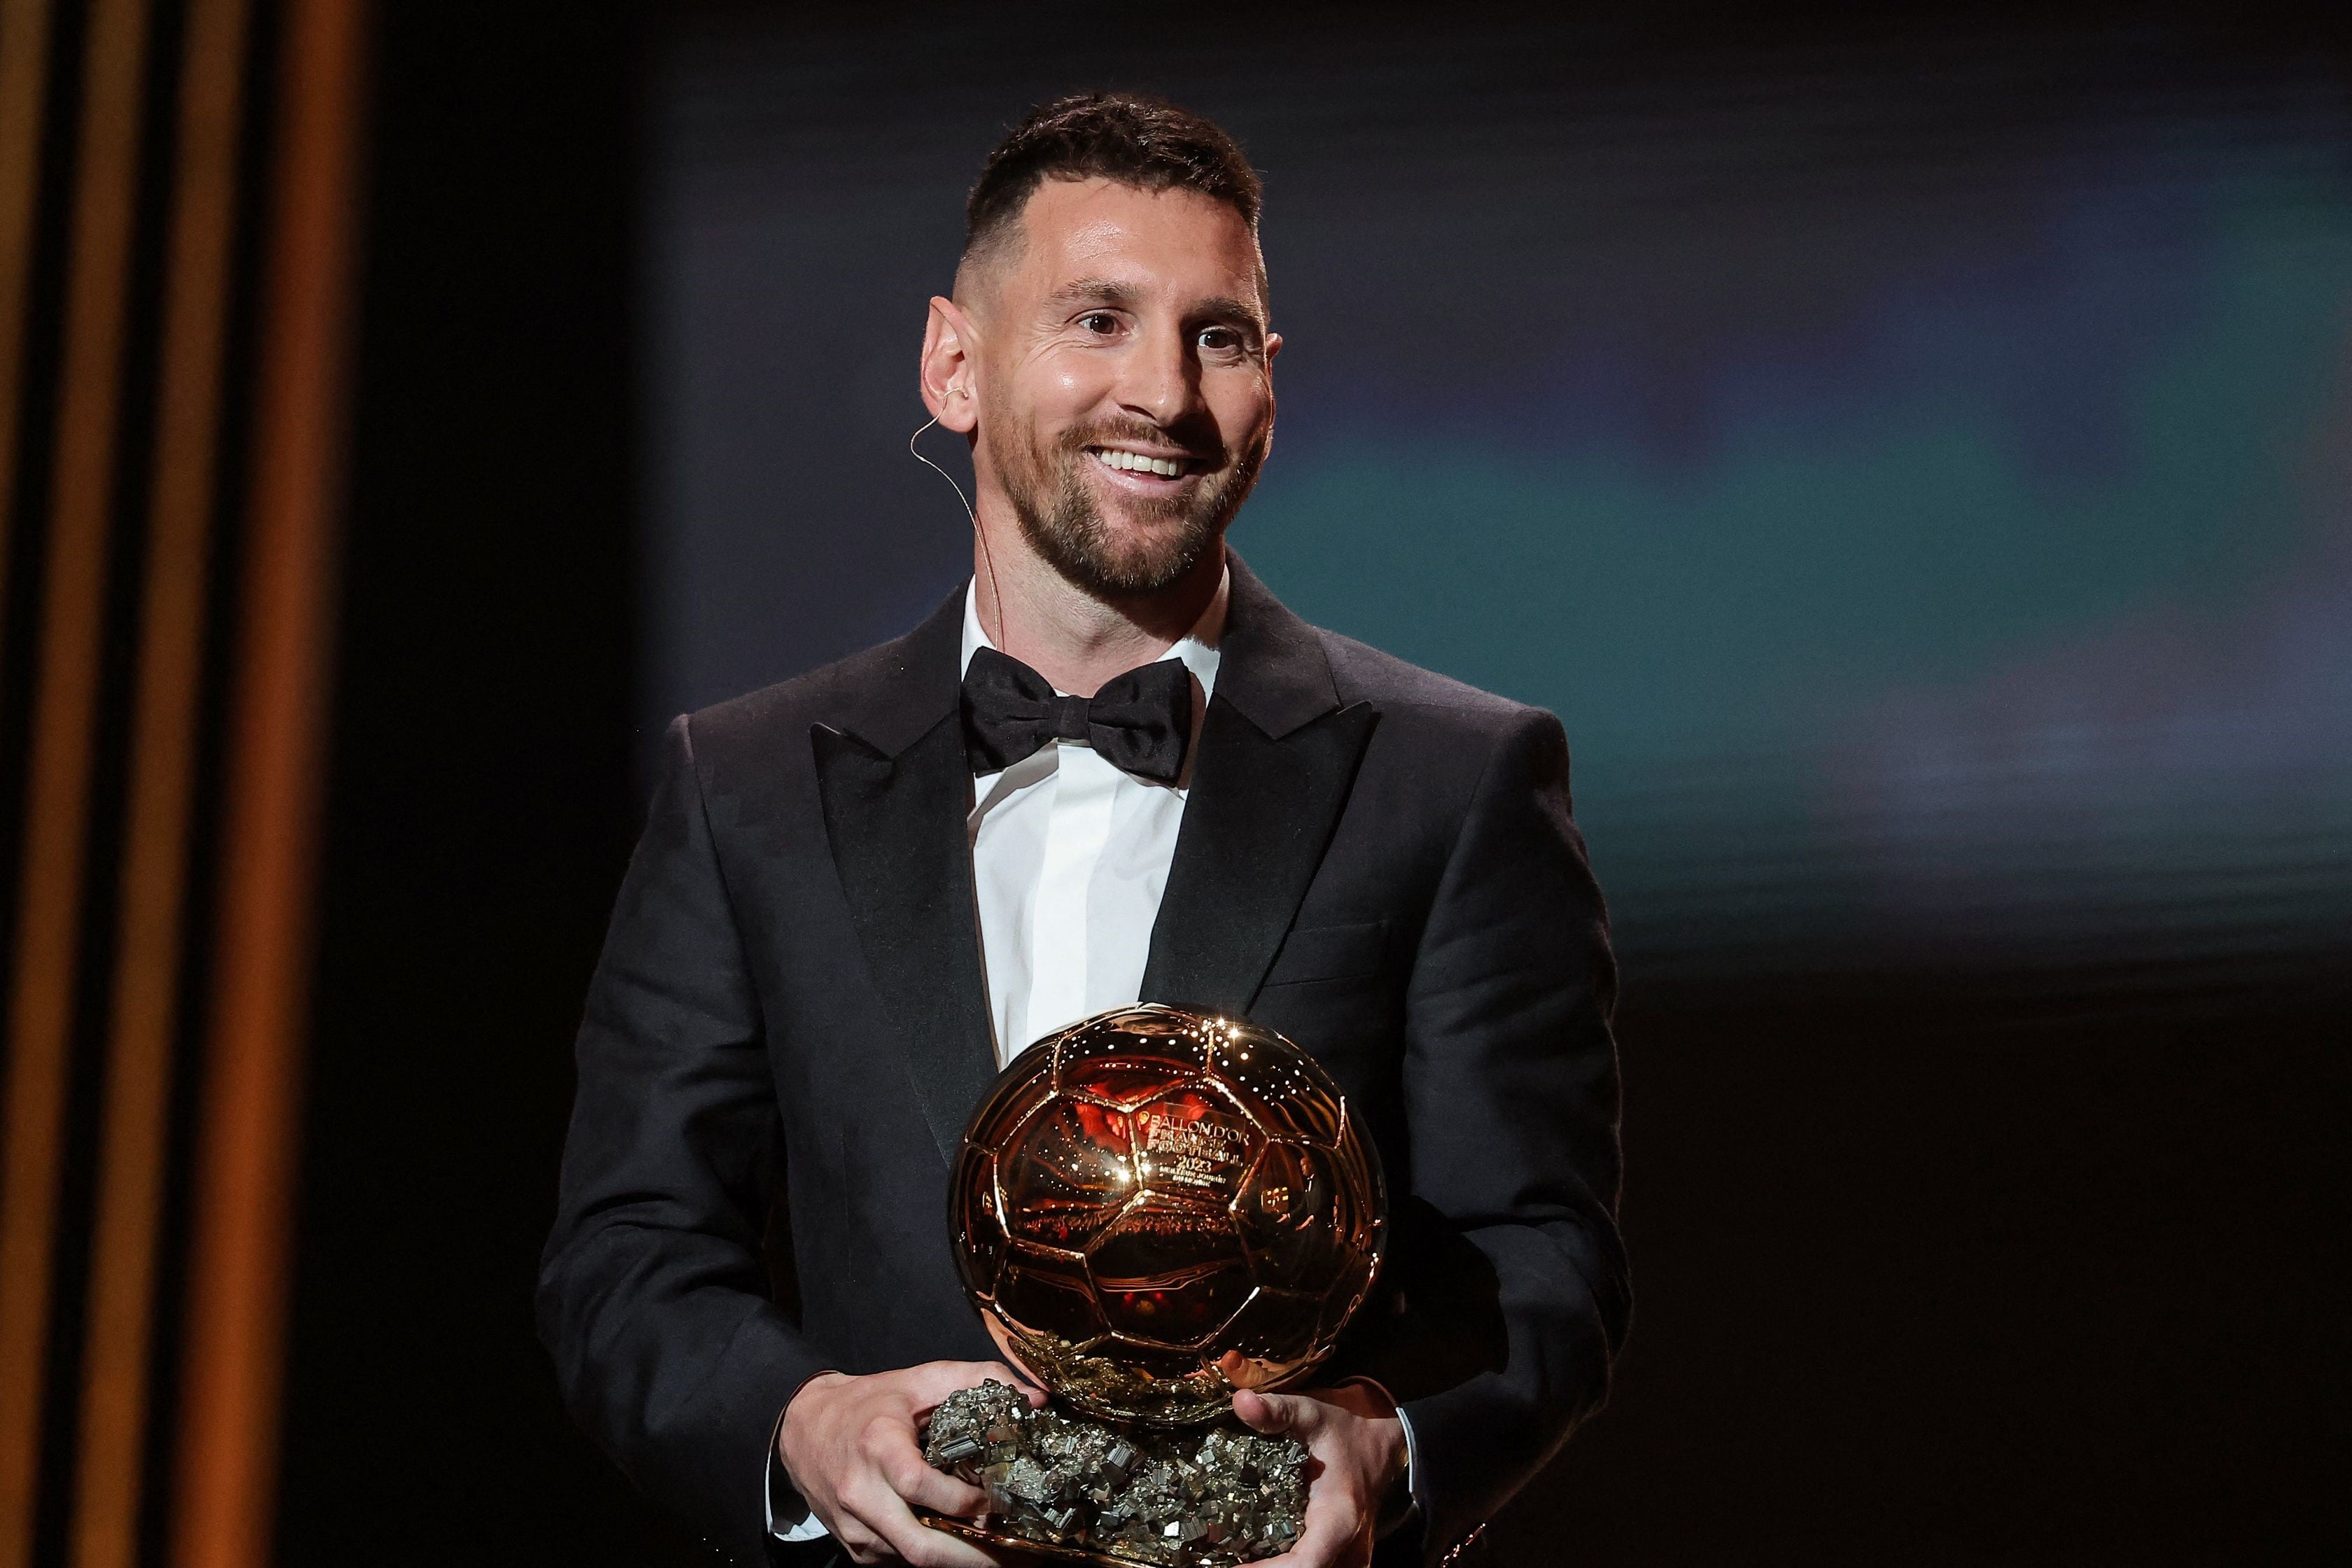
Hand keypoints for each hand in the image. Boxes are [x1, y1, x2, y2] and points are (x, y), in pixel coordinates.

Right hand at [778, 1359, 1043, 1564]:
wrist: (803, 1428)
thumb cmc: (869, 1403)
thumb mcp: (921, 1380)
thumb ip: (980, 1379)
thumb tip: (1037, 1399)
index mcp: (878, 1448)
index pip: (922, 1487)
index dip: (966, 1502)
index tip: (1002, 1502)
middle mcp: (861, 1494)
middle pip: (920, 1546)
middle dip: (975, 1558)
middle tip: (1020, 1556)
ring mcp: (856, 1527)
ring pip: (913, 1561)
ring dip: (960, 1562)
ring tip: (1004, 1556)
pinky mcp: (856, 1547)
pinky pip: (901, 1562)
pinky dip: (936, 1558)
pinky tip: (965, 1550)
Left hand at [1234, 1383, 1408, 1567]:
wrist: (1383, 1452)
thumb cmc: (1346, 1435)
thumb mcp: (1313, 1415)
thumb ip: (1278, 1410)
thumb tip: (1240, 1402)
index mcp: (1338, 1518)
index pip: (1307, 1563)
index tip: (1234, 1565)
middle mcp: (1347, 1549)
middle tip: (1220, 1557)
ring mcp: (1349, 1560)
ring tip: (1231, 1556)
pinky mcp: (1342, 1561)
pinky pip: (1310, 1567)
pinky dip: (1283, 1565)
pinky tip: (1252, 1557)